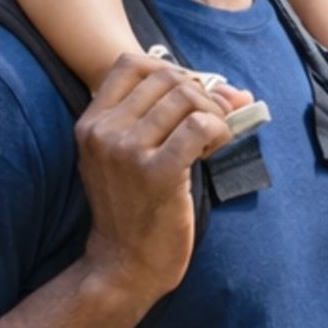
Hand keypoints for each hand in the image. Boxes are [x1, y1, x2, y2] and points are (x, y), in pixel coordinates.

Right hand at [74, 53, 230, 306]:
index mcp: (91, 123)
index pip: (131, 63)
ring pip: (186, 98)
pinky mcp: (157, 173)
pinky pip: (199, 126)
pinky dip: (219, 130)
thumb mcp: (127, 158)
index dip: (172, 70)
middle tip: (212, 121)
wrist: (124, 265)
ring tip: (212, 139)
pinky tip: (216, 148)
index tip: (189, 96)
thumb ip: (165, 119)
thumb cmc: (134, 210)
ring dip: (213, 114)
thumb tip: (236, 92)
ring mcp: (127, 151)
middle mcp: (104, 132)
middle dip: (200, 93)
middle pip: (166, 77)